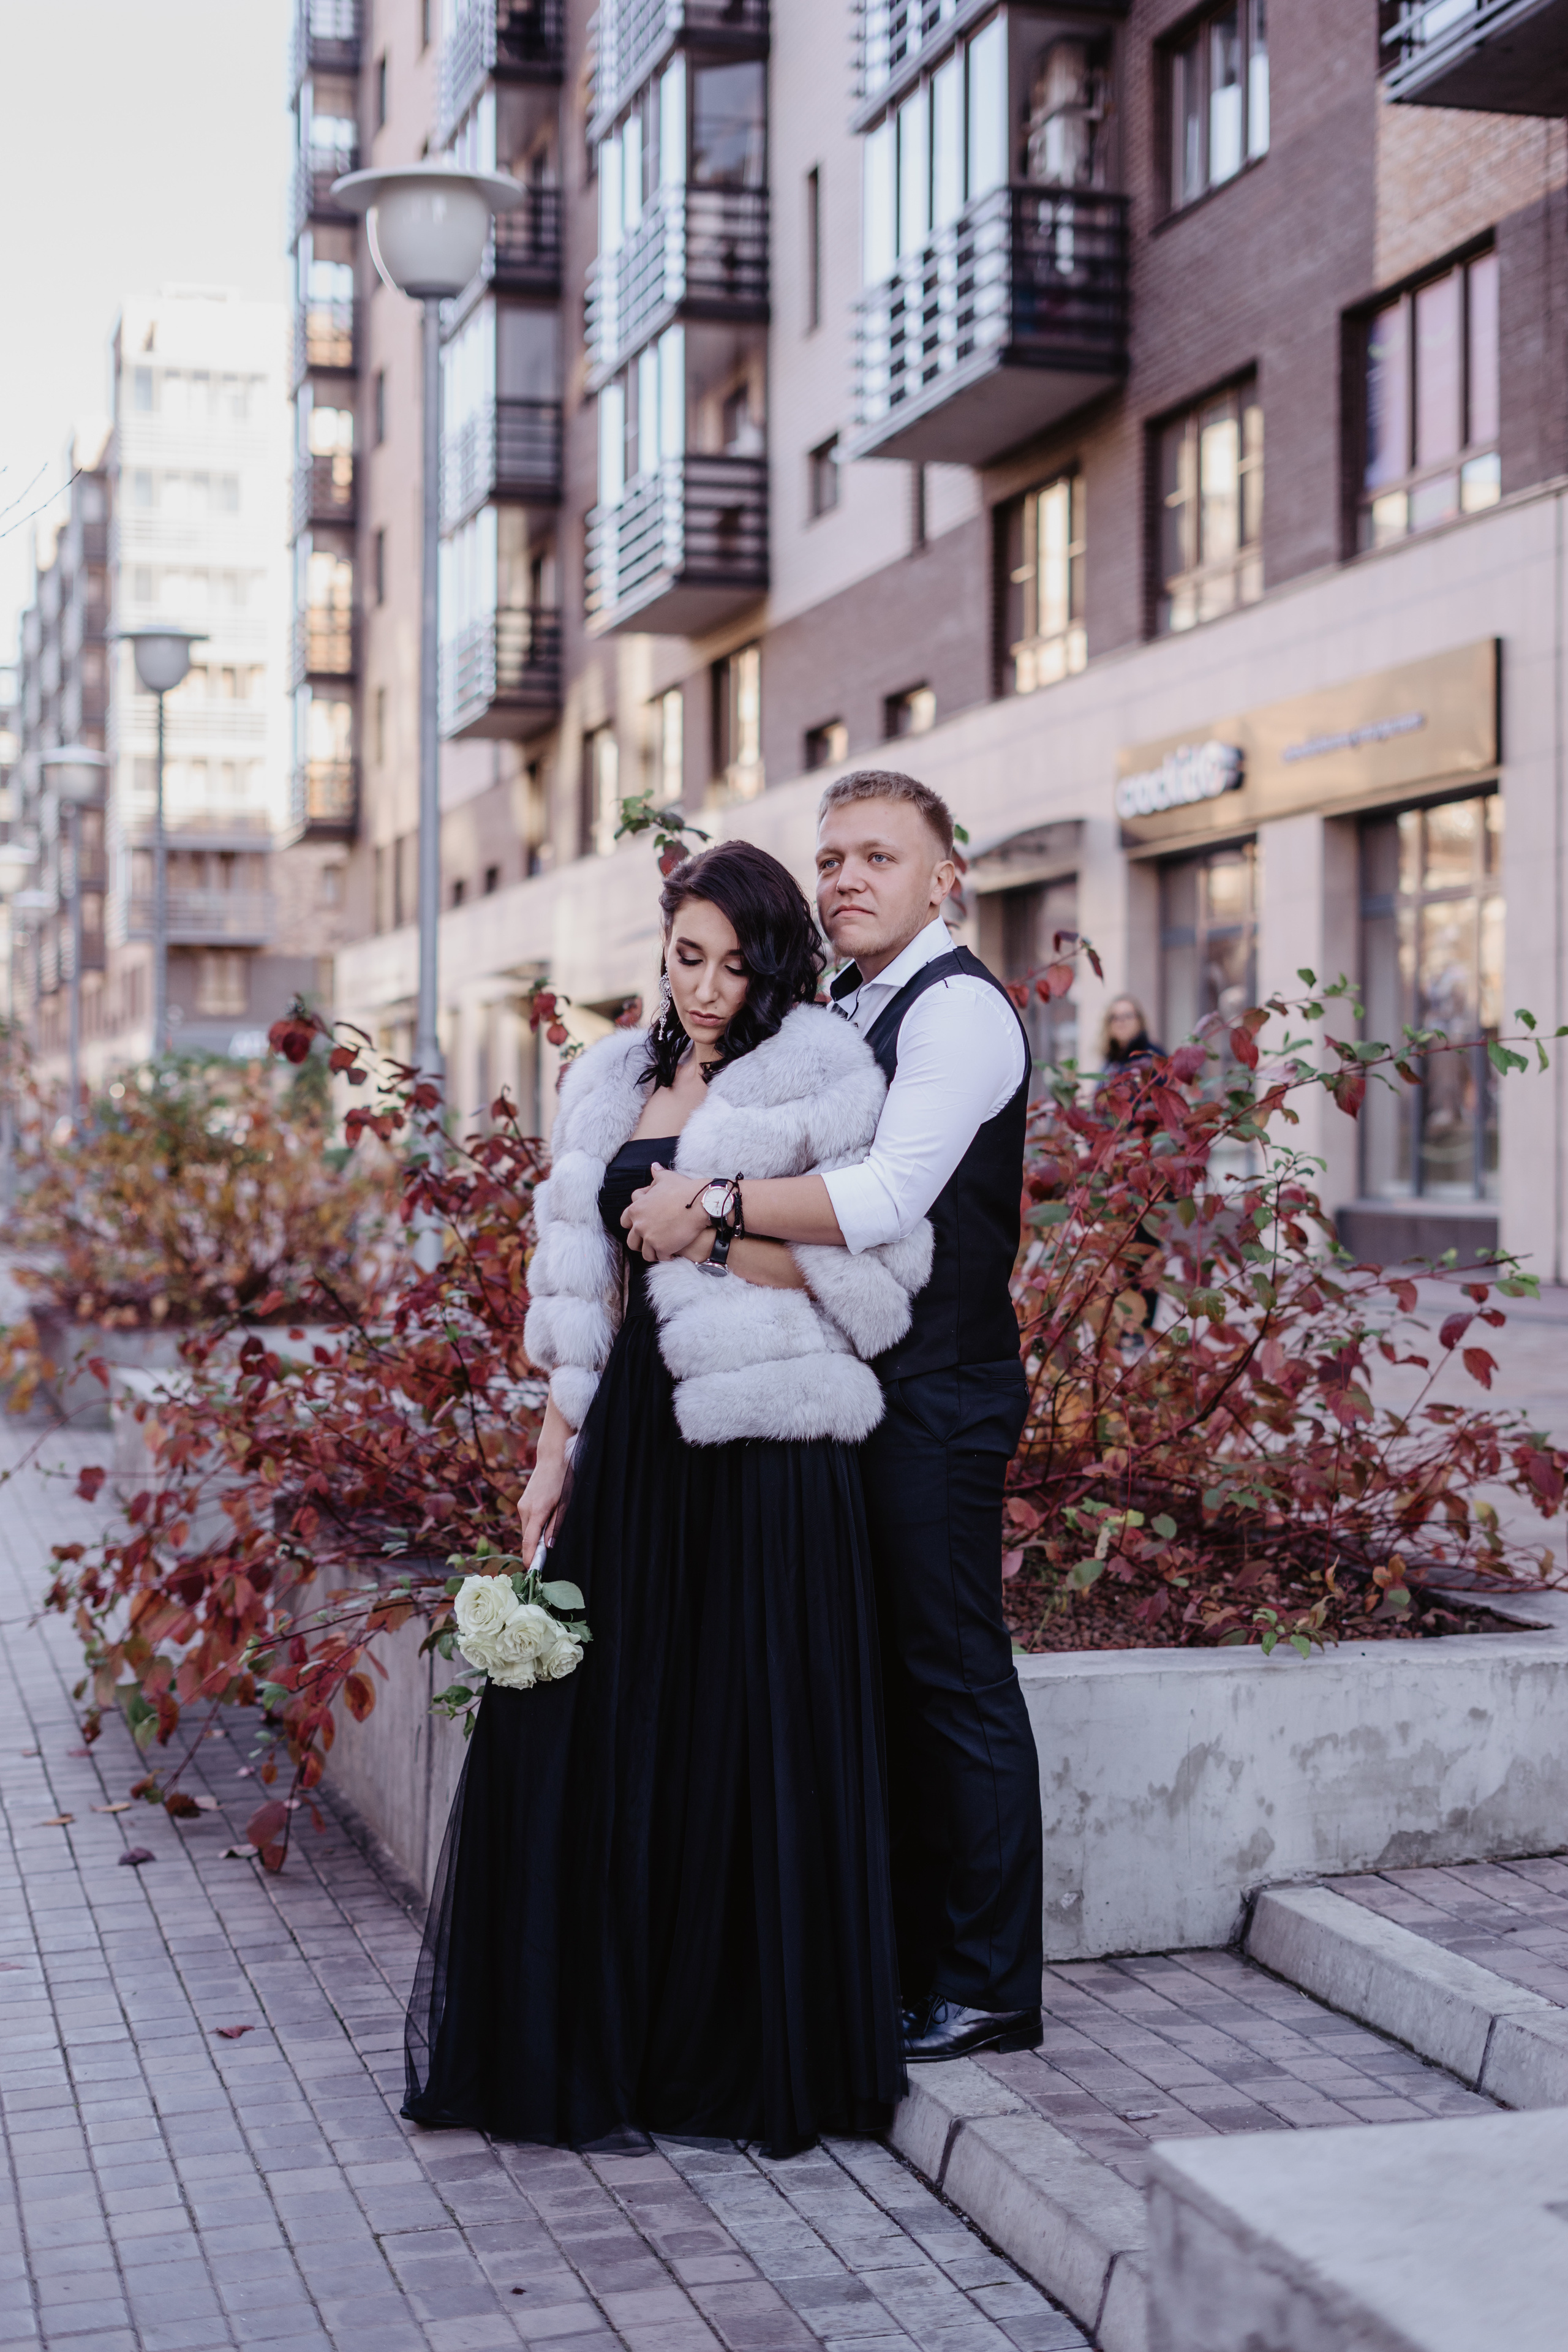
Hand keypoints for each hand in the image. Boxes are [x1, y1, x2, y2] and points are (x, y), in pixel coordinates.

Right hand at [517, 1413, 568, 1559]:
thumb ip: (555, 1526)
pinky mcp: (523, 1502)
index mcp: (537, 1511)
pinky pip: (527, 1521)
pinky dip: (534, 1528)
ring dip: (535, 1538)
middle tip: (543, 1564)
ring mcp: (522, 1505)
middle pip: (527, 1537)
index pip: (529, 1540)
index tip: (530, 1570)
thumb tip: (548, 1546)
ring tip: (547, 1545)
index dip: (529, 1557)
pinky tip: (545, 1528)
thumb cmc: (563, 1479)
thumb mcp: (565, 1504)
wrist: (552, 1457)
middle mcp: (525, 1509)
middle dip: (533, 1550)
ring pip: (527, 1529)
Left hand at [621, 1163, 710, 1262]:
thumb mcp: (667, 1178)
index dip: (633, 1224)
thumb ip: (657, 1175)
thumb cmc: (684, 1189)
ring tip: (662, 1249)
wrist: (700, 1204)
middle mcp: (639, 1224)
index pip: (625, 1221)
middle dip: (641, 1242)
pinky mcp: (662, 1247)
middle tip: (652, 1240)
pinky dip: (665, 1256)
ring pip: (645, 1253)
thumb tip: (654, 1167)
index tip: (643, 1225)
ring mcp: (650, 1237)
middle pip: (632, 1241)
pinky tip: (673, 1253)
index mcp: (637, 1208)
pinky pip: (660, 1257)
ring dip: (653, 1252)